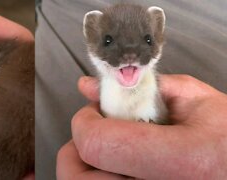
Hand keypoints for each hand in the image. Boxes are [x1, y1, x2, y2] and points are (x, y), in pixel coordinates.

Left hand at [57, 75, 226, 178]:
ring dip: (86, 165)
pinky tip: (119, 166)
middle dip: (78, 149)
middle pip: (78, 176)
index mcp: (178, 160)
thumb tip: (92, 85)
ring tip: (109, 151)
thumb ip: (142, 89)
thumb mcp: (198, 103)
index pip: (97, 144)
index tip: (94, 112)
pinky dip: (99, 176)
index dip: (84, 122)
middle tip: (96, 134)